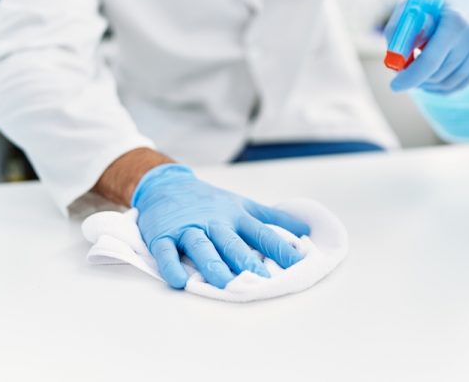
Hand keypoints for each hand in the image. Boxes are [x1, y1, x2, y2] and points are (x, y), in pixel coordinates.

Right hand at [132, 164, 310, 288]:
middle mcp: (214, 222)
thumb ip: (273, 219)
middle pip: (231, 243)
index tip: (298, 263)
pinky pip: (166, 252)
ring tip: (224, 283)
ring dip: (212, 265)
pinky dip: (171, 267)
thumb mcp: (243, 205)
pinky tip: (179, 281)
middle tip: (261, 280)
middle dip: (246, 261)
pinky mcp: (163, 235)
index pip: (261, 233)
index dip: (280, 248)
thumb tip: (305, 230)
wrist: (167, 184)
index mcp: (236, 216)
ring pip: (201, 247)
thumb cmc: (210, 201)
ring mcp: (188, 228)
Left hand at [385, 0, 468, 93]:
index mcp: (455, 22)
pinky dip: (442, 84)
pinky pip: (461, 83)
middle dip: (417, 78)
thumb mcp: (411, 8)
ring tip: (418, 71)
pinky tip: (433, 74)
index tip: (395, 85)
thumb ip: (398, 31)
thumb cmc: (434, 2)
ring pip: (449, 83)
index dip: (411, 77)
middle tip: (403, 73)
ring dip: (428, 83)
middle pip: (438, 74)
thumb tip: (395, 63)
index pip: (430, 61)